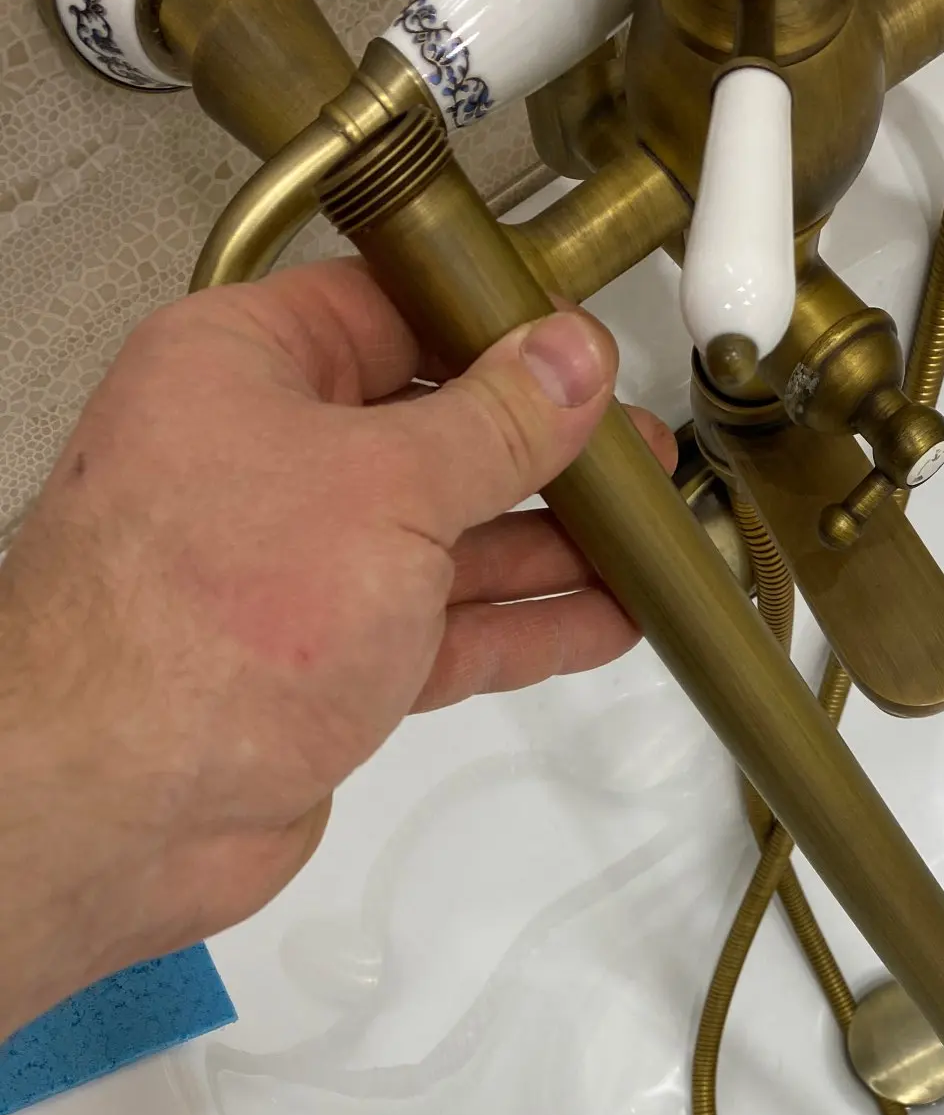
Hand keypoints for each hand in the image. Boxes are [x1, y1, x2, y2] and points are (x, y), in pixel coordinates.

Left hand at [0, 259, 673, 1039]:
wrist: (126, 801)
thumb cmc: (195, 630)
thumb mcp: (385, 490)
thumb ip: (492, 427)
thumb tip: (564, 365)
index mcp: (240, 369)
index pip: (388, 313)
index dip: (492, 330)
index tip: (583, 352)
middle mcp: (260, 462)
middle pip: (430, 434)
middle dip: (543, 452)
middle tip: (635, 456)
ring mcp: (294, 572)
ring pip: (448, 542)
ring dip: (550, 547)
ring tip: (645, 541)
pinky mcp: (324, 667)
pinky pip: (446, 630)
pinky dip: (523, 625)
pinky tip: (599, 618)